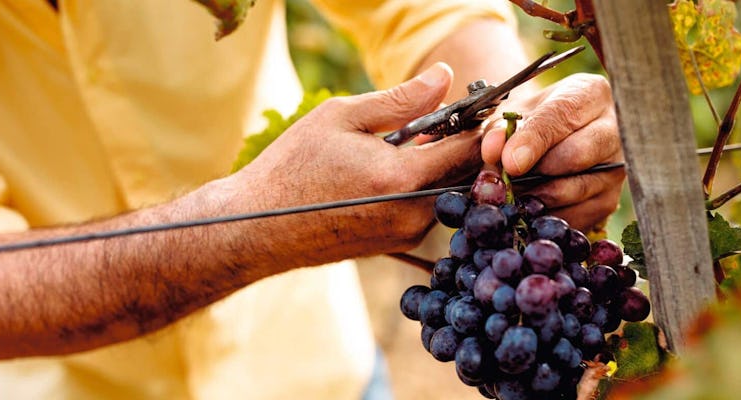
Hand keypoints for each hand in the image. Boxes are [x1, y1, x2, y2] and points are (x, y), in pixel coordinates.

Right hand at [225, 63, 482, 266]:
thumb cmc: (293, 166)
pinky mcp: (400, 245)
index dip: (480, 125)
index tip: (478, 107)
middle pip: (467, 175)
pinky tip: (394, 170)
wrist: (259, 226)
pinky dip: (425, 186)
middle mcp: (413, 215)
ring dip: (441, 166)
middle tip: (443, 120)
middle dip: (463, 145)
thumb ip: (401, 99)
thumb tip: (444, 78)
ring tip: (412, 144)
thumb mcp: (341, 117)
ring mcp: (408, 235)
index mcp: (401, 179)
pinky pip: (430, 209)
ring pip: (450, 193)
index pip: (469, 150)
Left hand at [481, 73, 623, 229]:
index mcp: (589, 93)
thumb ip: (499, 130)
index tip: (510, 163)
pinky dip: (547, 217)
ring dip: (537, 197)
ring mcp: (617, 166)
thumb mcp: (510, 117)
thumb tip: (493, 151)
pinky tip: (530, 208)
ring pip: (577, 189)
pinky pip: (577, 215)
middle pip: (577, 155)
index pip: (562, 116)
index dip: (533, 141)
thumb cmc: (529, 122)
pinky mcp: (610, 199)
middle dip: (536, 171)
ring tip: (513, 194)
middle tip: (506, 181)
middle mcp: (613, 127)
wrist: (549, 141)